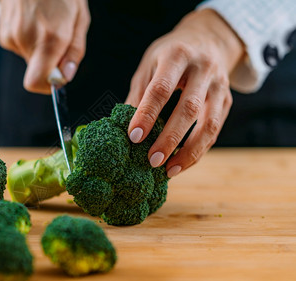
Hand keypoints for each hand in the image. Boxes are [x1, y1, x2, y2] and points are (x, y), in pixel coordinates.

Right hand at [0, 0, 89, 93]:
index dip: (48, 85)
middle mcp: (26, 39)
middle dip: (49, 60)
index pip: (36, 82)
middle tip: (58, 34)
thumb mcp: (80, 17)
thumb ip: (74, 51)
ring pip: (29, 57)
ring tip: (46, 21)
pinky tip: (33, 18)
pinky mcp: (2, 31)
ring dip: (39, 46)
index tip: (59, 76)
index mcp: (49, 38)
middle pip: (37, 70)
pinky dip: (28, 38)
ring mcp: (11, 34)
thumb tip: (66, 76)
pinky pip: (19, 46)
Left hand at [126, 9, 244, 176]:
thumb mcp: (150, 64)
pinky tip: (180, 163)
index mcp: (177, 55)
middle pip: (189, 109)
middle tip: (152, 161)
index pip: (161, 88)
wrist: (208, 39)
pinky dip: (198, 151)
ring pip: (209, 125)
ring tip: (168, 170)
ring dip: (188, 152)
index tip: (133, 137)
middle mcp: (203, 69)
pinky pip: (214, 131)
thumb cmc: (170, 54)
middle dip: (170, 138)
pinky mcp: (227, 101)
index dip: (147, 114)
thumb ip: (139, 93)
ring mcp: (219, 86)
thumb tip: (124, 127)